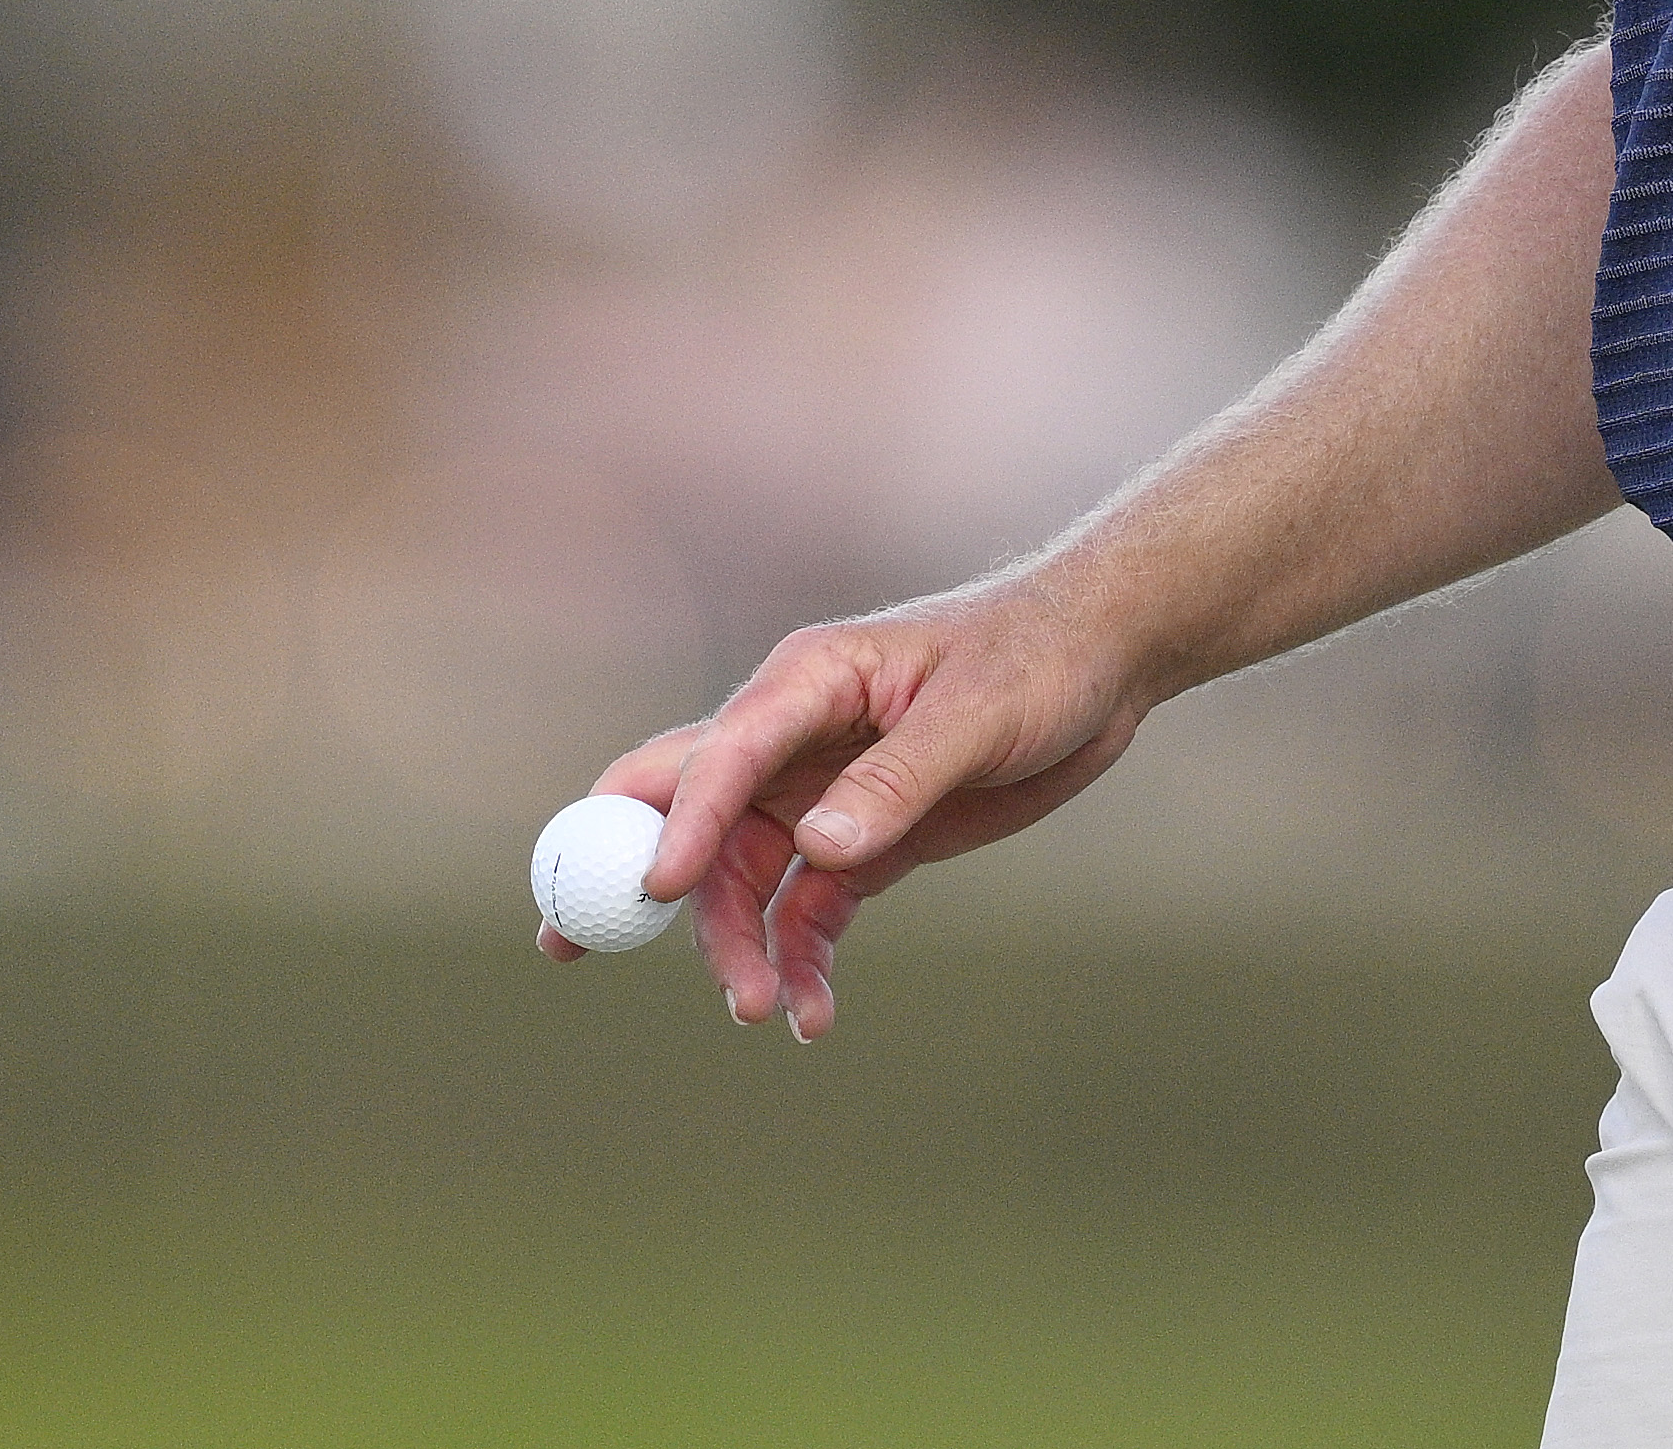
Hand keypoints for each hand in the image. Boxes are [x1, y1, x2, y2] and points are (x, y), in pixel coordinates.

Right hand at [540, 583, 1149, 1035]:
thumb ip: (895, 780)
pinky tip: (811, 1014)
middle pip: (690, 814)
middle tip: (571, 948)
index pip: (720, 753)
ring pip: (742, 881)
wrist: (1101, 663)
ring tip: (765, 1011)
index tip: (649, 889)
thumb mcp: (975, 715)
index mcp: (807, 682)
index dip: (678, 820)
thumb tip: (816, 849)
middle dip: (628, 878)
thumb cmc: (1035, 658)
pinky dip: (798, 961)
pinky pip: (806, 911)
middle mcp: (793, 740)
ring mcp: (820, 795)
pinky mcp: (860, 842)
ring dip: (737, 946)